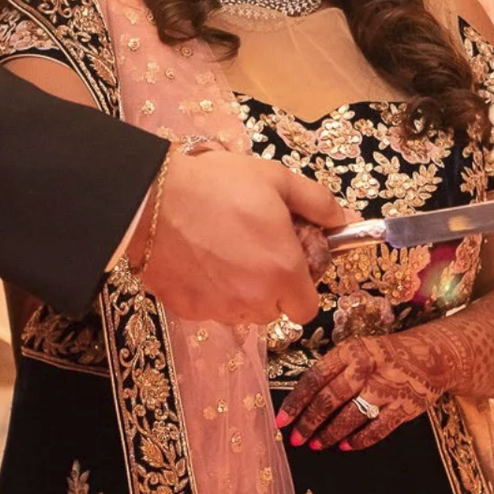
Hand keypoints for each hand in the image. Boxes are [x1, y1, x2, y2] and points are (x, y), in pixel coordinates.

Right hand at [139, 149, 345, 325]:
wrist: (151, 199)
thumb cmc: (217, 185)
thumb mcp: (276, 180)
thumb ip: (316, 203)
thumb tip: (343, 220)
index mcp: (282, 271)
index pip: (306, 309)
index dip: (301, 288)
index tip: (289, 264)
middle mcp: (253, 300)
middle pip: (273, 312)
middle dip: (270, 289)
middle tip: (254, 253)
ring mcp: (217, 309)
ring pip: (240, 314)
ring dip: (239, 294)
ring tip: (223, 255)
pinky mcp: (186, 310)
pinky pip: (208, 310)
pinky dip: (208, 293)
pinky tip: (197, 262)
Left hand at [279, 334, 442, 451]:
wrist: (432, 355)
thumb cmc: (384, 356)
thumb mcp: (358, 351)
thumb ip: (335, 371)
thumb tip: (303, 402)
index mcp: (351, 351)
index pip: (316, 377)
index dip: (296, 401)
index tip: (281, 420)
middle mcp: (367, 368)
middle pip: (331, 399)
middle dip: (310, 422)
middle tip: (296, 438)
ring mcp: (387, 388)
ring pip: (352, 416)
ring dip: (331, 433)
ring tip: (317, 444)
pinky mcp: (405, 406)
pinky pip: (377, 428)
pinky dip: (360, 439)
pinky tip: (346, 445)